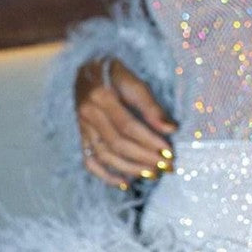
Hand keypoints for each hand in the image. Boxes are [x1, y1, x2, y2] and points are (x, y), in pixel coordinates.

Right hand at [75, 58, 177, 188]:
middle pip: (118, 144)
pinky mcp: (81, 136)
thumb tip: (171, 129)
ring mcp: (82, 127)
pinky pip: (90, 161)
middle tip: (166, 167)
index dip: (150, 141)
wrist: (86, 68)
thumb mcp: (134, 81)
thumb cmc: (115, 72)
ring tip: (152, 174)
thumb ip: (151, 106)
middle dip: (144, 158)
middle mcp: (89, 114)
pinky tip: (125, 183)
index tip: (169, 152)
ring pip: (105, 155)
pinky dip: (106, 175)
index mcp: (102, 97)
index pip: (128, 126)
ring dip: (130, 168)